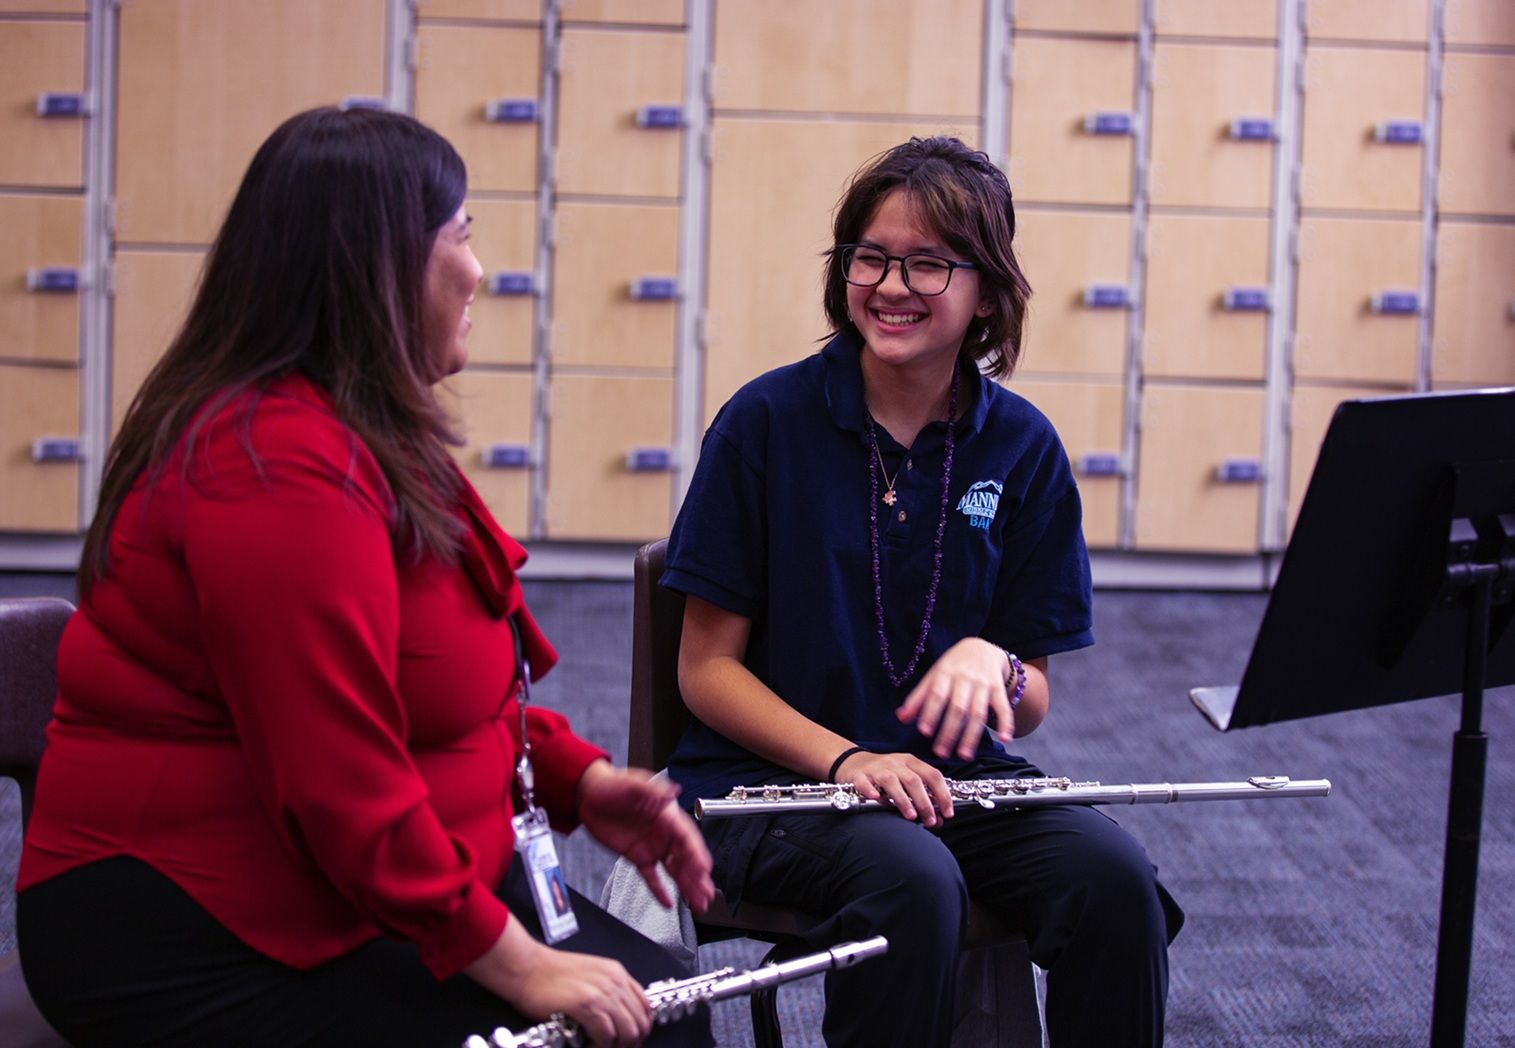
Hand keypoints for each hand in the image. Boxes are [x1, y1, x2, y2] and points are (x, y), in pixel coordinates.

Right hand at [468, 920, 651, 1046]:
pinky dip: (599, 1046)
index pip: (646, 1007)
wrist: (526, 967)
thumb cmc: (549, 973)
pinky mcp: (587, 1005)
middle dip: (629, 1042)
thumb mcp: (590, 975)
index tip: (629, 1040)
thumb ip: (608, 990)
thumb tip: (618, 1017)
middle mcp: (615, 981)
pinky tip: (586, 1044)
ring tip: (598, 1046)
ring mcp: (602, 992)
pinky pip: (606, 1036)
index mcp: (617, 973)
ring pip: (627, 1032)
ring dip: (615, 1046)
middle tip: (613, 1047)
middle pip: (639, 1023)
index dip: (640, 1028)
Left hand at [576, 761, 714, 912]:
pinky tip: (668, 903)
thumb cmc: (612, 784)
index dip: (696, 854)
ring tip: (698, 903)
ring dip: (686, 886)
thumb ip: (653, 791)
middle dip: (697, 877)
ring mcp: (651, 846)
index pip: (686, 837)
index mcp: (666, 815)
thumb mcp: (632, 785)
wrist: (587, 794)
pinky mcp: (637, 856)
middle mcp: (663, 832)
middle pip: (685, 857)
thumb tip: (673, 791)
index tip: (704, 869)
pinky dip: (660, 890)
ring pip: (673, 869)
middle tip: (707, 894)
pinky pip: (652, 876)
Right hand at [832, 750, 954, 825]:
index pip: (933, 775)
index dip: (943, 794)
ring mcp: (876, 768)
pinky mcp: (858, 775)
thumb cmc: (885, 774)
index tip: (948, 813)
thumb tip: (939, 820)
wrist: (854, 762)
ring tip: (911, 816)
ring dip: (903, 799)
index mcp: (910, 762)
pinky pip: (864, 782)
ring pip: (891, 781)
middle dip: (925, 802)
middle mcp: (895, 762)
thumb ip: (923, 797)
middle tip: (930, 820)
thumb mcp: (906, 779)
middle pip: (914, 780)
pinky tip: (876, 799)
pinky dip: (870, 790)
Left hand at [894, 638, 1012, 759]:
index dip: (930, 712)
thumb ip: (918, 698)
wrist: (982, 648)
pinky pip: (1004, 707)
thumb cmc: (953, 666)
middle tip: (941, 753)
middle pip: (957, 708)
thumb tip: (901, 718)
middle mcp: (964, 678)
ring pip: (978, 712)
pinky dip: (1006, 723)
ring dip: (971, 735)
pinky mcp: (998, 689)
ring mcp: (983, 684)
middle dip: (949, 731)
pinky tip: (1005, 739)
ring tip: (964, 755)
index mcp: (945, 673)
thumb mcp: (933, 676)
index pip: (937, 694)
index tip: (924, 732)